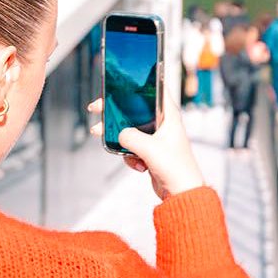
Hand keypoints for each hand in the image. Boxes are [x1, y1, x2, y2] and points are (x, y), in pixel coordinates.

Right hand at [88, 90, 205, 200]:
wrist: (181, 192)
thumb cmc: (175, 167)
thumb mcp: (149, 148)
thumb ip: (130, 137)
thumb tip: (120, 134)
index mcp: (169, 114)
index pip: (153, 89)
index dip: (135, 84)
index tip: (116, 85)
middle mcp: (163, 123)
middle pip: (134, 109)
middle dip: (114, 111)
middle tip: (96, 109)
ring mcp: (156, 138)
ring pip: (130, 129)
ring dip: (118, 137)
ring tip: (100, 135)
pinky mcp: (150, 151)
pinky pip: (131, 147)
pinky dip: (130, 156)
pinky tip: (139, 166)